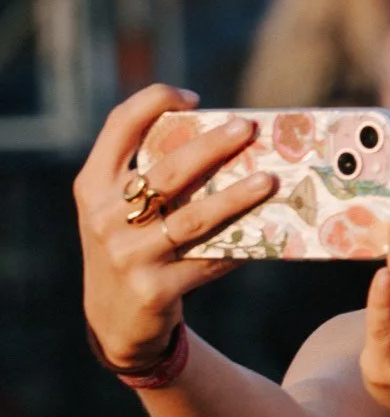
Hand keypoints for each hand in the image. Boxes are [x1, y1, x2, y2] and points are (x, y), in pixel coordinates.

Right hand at [75, 86, 276, 368]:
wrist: (113, 319)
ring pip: (193, 219)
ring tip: (269, 180)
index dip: (154, 102)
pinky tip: (267, 234)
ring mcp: (128, 255)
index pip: (119, 126)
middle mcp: (105, 217)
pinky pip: (208, 262)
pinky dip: (238, 248)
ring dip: (236, 198)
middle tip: (247, 129)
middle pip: (167, 171)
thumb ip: (148, 177)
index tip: (192, 97)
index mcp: (93, 185)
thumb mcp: (119, 209)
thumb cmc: (129, 246)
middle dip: (211, 146)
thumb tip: (222, 143)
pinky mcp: (154, 290)